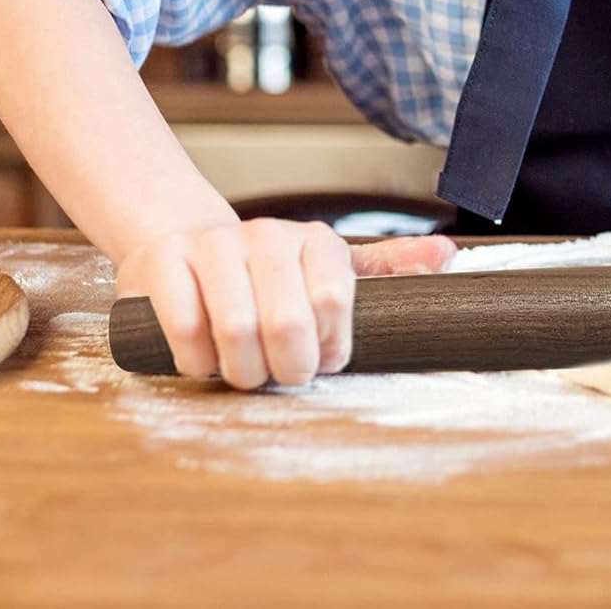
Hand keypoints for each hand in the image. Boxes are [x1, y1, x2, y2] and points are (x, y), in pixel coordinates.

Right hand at [115, 220, 454, 388]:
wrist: (185, 244)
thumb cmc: (268, 275)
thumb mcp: (330, 270)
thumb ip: (388, 268)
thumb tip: (447, 256)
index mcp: (316, 240)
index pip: (335, 302)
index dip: (328, 348)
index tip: (321, 361)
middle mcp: (267, 234)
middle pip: (286, 322)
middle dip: (285, 367)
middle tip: (281, 377)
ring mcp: (213, 245)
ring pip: (235, 329)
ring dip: (241, 370)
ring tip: (243, 371)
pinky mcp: (163, 263)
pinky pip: (186, 331)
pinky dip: (196, 362)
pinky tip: (204, 360)